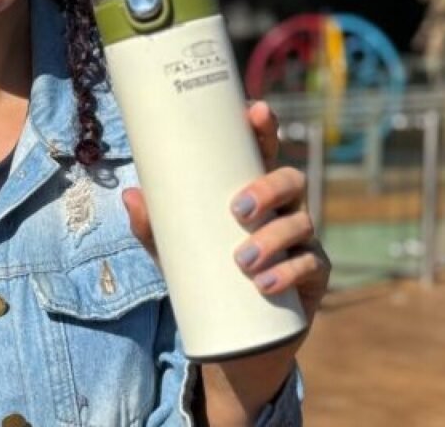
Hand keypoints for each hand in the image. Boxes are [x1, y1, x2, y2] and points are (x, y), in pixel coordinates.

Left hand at [122, 100, 330, 321]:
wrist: (234, 333)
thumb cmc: (205, 272)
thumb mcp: (172, 249)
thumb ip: (151, 225)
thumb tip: (131, 195)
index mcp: (253, 189)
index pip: (263, 151)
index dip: (265, 127)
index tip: (256, 111)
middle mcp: (284, 207)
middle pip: (292, 179)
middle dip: (269, 187)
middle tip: (238, 209)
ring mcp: (302, 240)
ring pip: (302, 223)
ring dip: (273, 238)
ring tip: (242, 261)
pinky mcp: (313, 275)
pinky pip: (311, 266)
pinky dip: (288, 273)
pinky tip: (265, 284)